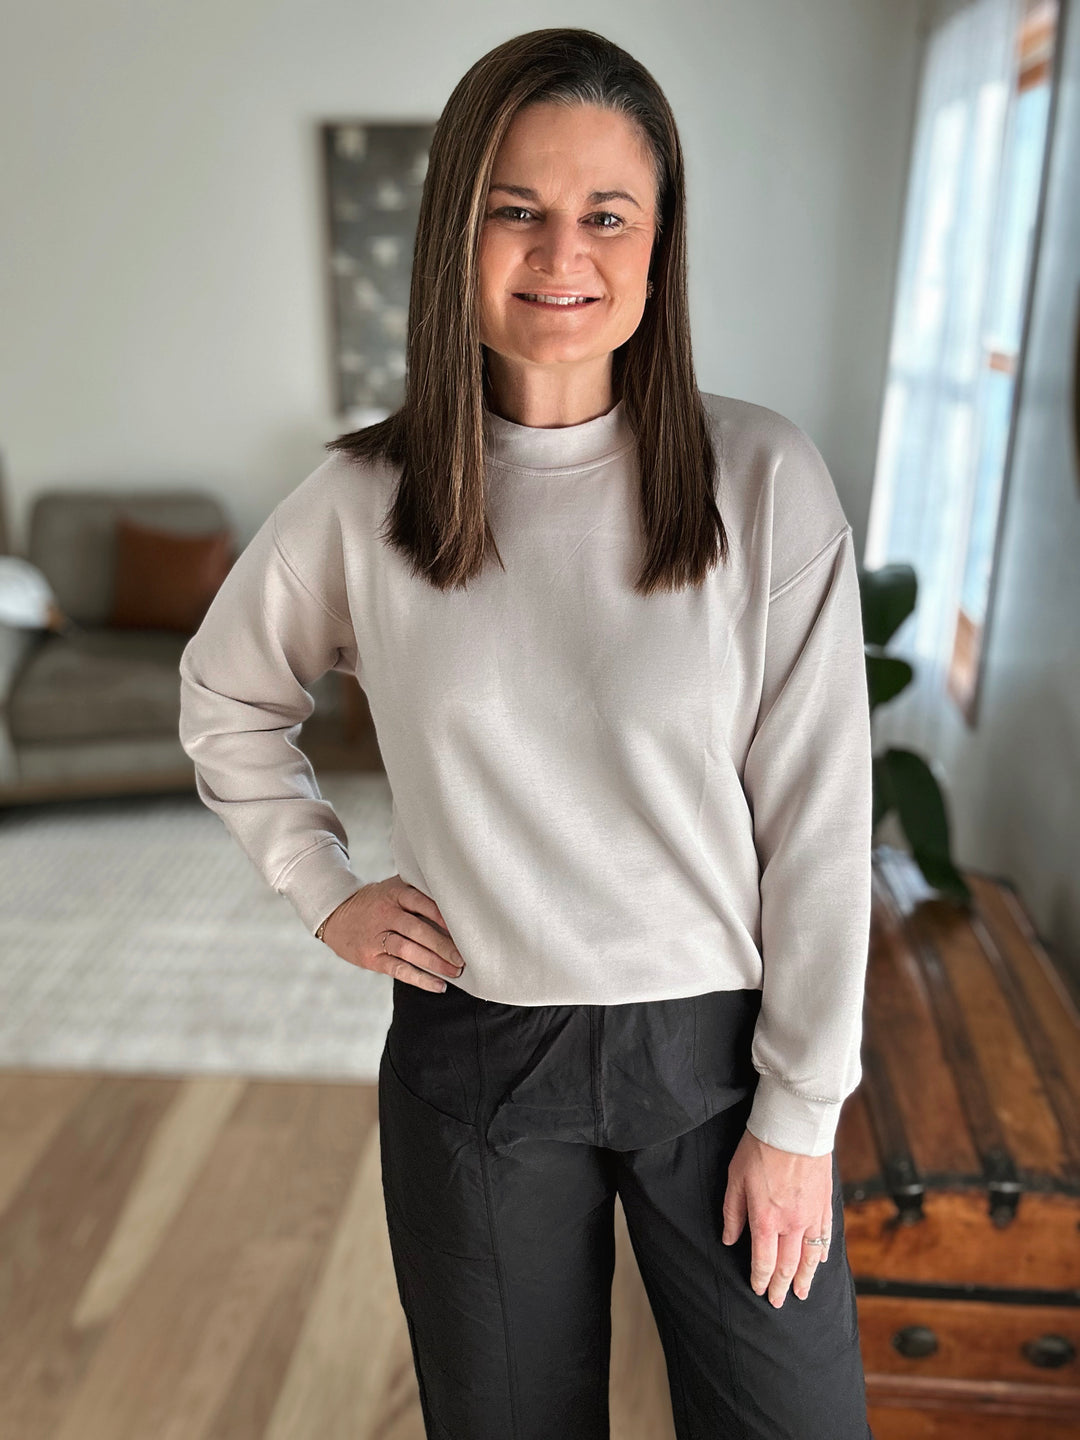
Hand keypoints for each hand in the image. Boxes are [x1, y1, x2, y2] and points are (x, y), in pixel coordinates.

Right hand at [320, 875, 465, 991]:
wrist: (336, 915)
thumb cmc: (375, 902)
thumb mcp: (392, 888)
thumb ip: (417, 892)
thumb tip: (455, 902)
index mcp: (394, 893)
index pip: (421, 902)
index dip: (442, 915)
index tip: (463, 927)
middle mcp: (385, 914)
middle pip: (417, 929)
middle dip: (443, 945)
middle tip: (463, 956)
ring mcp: (376, 937)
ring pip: (408, 950)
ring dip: (434, 963)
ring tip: (455, 971)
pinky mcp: (371, 958)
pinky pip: (398, 970)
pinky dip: (420, 978)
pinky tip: (438, 985)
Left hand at [721, 1128, 832, 1307]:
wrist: (793, 1126)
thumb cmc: (759, 1148)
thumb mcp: (735, 1178)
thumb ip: (732, 1212)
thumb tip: (729, 1239)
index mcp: (766, 1220)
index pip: (764, 1261)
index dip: (760, 1279)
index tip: (758, 1289)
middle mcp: (791, 1224)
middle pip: (788, 1266)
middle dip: (782, 1286)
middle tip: (779, 1302)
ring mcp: (812, 1215)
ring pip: (810, 1257)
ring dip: (805, 1278)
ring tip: (802, 1293)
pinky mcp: (825, 1204)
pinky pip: (826, 1236)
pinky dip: (822, 1253)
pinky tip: (819, 1261)